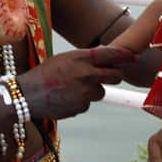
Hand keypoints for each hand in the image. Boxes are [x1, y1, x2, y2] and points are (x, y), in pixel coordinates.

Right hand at [17, 46, 132, 120]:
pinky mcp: (81, 107)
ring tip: (73, 89)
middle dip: (115, 75)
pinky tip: (66, 98)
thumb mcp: (63, 59)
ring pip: (100, 92)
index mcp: (81, 58)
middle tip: (111, 75)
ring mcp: (85, 92)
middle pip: (115, 76)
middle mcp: (86, 74)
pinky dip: (81, 102)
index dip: (125, 56)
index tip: (134, 56)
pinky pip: (88, 104)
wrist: (27, 95)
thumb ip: (84, 59)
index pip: (111, 54)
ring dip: (93, 91)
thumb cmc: (43, 75)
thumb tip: (103, 59)